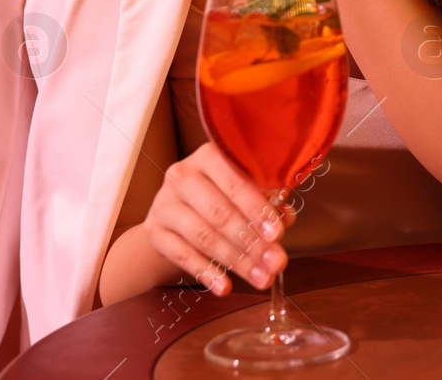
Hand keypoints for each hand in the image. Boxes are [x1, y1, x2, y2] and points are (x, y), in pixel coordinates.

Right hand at [141, 142, 295, 294]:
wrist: (174, 214)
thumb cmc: (219, 197)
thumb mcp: (243, 192)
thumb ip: (268, 201)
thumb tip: (287, 217)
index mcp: (210, 156)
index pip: (236, 183)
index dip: (258, 209)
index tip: (277, 234)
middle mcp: (183, 175)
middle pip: (221, 213)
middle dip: (252, 242)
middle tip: (276, 263)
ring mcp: (164, 203)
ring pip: (204, 236)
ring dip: (236, 261)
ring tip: (261, 278)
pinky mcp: (154, 230)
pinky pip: (183, 255)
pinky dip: (207, 273)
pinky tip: (225, 286)